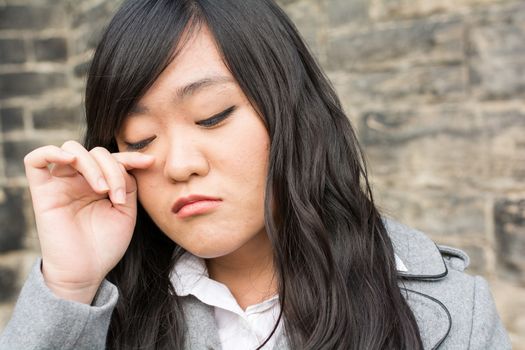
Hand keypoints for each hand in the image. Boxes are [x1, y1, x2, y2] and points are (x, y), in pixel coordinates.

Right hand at [23, 140, 154, 303]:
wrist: (87, 272)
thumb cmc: (106, 244)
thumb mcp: (126, 211)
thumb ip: (127, 183)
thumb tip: (126, 163)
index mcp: (99, 183)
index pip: (113, 158)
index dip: (131, 157)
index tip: (150, 163)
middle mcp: (78, 180)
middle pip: (95, 152)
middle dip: (113, 168)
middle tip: (119, 197)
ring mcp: (60, 184)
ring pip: (71, 149)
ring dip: (93, 165)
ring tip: (102, 191)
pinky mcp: (42, 192)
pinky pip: (35, 160)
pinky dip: (52, 152)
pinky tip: (71, 161)